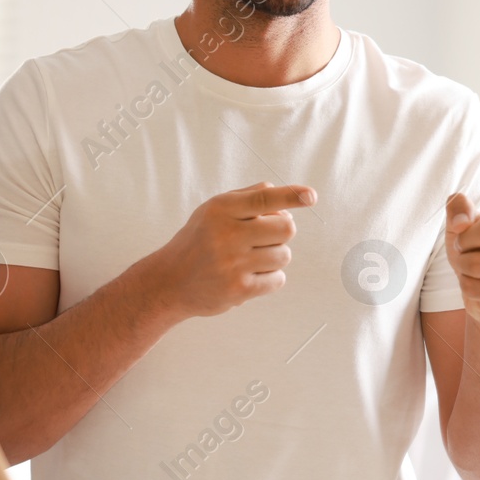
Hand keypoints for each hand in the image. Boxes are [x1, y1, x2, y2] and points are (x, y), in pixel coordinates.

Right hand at [147, 182, 315, 318]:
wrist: (169, 282)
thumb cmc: (198, 241)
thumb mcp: (213, 211)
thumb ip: (246, 197)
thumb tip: (279, 191)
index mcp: (222, 210)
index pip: (265, 198)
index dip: (291, 196)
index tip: (310, 196)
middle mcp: (227, 234)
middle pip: (285, 228)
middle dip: (281, 233)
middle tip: (265, 237)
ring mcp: (233, 263)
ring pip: (283, 255)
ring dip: (274, 257)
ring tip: (251, 259)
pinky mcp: (239, 288)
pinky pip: (277, 279)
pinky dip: (270, 278)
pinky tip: (251, 275)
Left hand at [446, 180, 479, 328]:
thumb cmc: (476, 250)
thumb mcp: (461, 224)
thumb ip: (458, 209)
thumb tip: (461, 223)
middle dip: (464, 241)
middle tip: (467, 247)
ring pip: (475, 264)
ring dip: (462, 266)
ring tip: (473, 266)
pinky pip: (473, 287)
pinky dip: (465, 286)